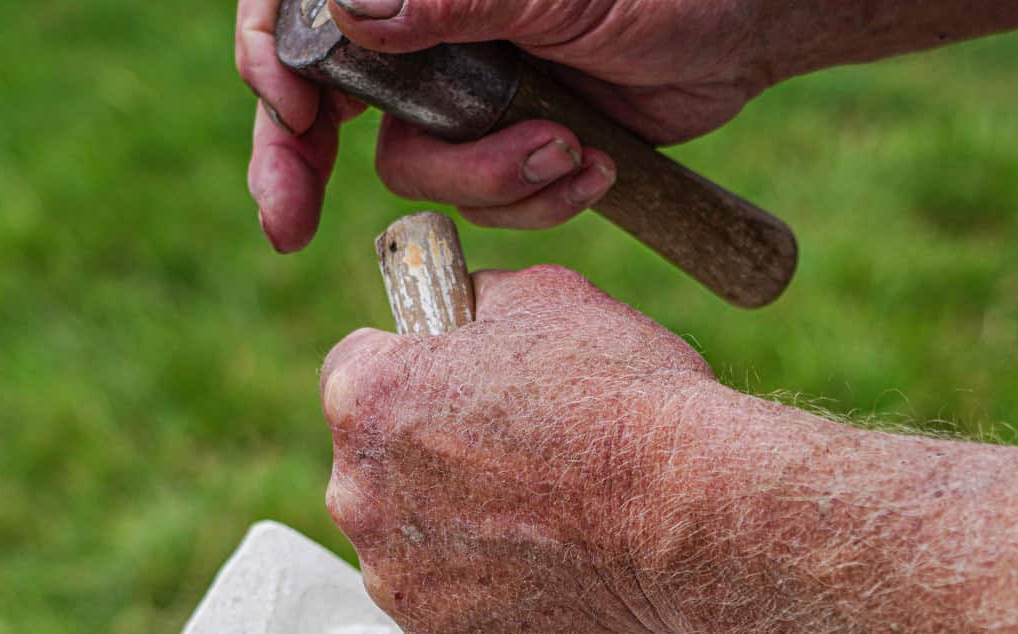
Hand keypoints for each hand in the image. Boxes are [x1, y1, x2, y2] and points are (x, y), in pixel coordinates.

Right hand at [240, 0, 774, 252]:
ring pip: (414, 167)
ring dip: (491, 179)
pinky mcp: (512, 143)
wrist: (744, 36)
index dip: (273, 58)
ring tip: (570, 150)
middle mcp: (424, 25)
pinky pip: (483, 200)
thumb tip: (347, 14)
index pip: (297, 3)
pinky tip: (596, 165)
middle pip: (321, 98)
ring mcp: (464, 88)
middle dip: (303, 162)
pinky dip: (536, 200)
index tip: (290, 114)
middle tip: (285, 226)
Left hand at [318, 266, 721, 633]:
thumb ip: (474, 300)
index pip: (358, 379)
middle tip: (521, 470)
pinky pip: (454, 623)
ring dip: (459, 544)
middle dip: (432, 470)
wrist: (691, 513)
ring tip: (545, 530)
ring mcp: (398, 584)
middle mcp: (358, 495)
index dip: (420, 382)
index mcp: (365, 398)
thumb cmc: (627, 402)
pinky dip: (493, 609)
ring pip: (413, 556)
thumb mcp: (548, 298)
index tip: (468, 398)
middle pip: (378, 477)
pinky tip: (551, 581)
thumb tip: (460, 308)